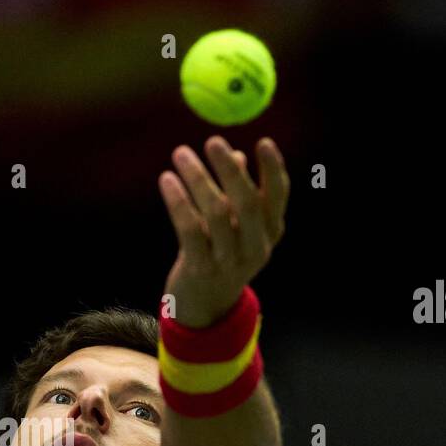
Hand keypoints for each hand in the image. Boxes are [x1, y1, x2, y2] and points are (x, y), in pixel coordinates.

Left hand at [158, 135, 289, 328]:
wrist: (206, 303)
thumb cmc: (222, 250)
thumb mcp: (238, 225)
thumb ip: (239, 193)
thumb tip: (235, 155)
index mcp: (271, 232)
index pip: (278, 196)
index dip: (273, 169)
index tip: (263, 141)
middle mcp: (255, 247)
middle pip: (246, 202)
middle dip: (229, 169)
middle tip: (212, 141)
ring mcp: (229, 260)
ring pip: (216, 212)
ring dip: (197, 178)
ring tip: (180, 153)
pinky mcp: (201, 268)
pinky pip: (189, 229)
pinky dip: (178, 201)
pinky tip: (167, 179)